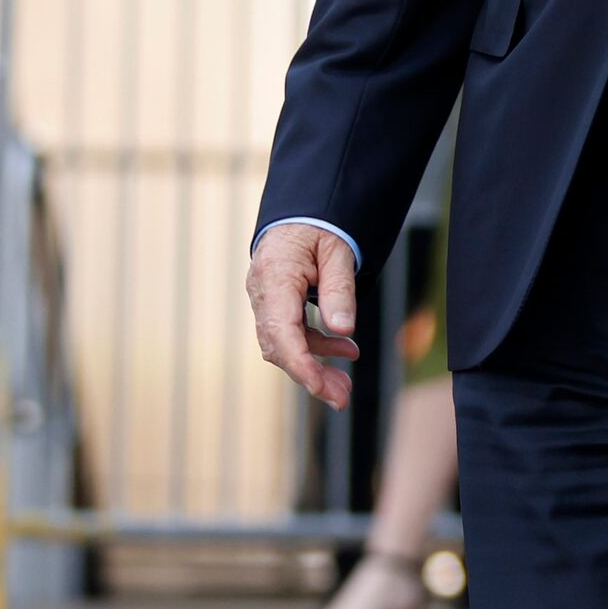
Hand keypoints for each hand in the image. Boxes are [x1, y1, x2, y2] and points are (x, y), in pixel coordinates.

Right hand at [245, 225, 361, 409]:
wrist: (301, 210)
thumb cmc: (321, 225)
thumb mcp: (339, 251)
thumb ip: (339, 289)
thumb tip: (344, 329)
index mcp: (275, 277)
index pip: (281, 330)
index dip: (299, 363)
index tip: (320, 387)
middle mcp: (262, 292)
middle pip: (279, 345)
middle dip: (309, 376)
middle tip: (342, 398)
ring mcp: (264, 299)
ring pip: (284, 344)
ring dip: (314, 365)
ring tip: (345, 385)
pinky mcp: (275, 304)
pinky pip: (290, 332)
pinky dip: (315, 345)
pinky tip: (344, 351)